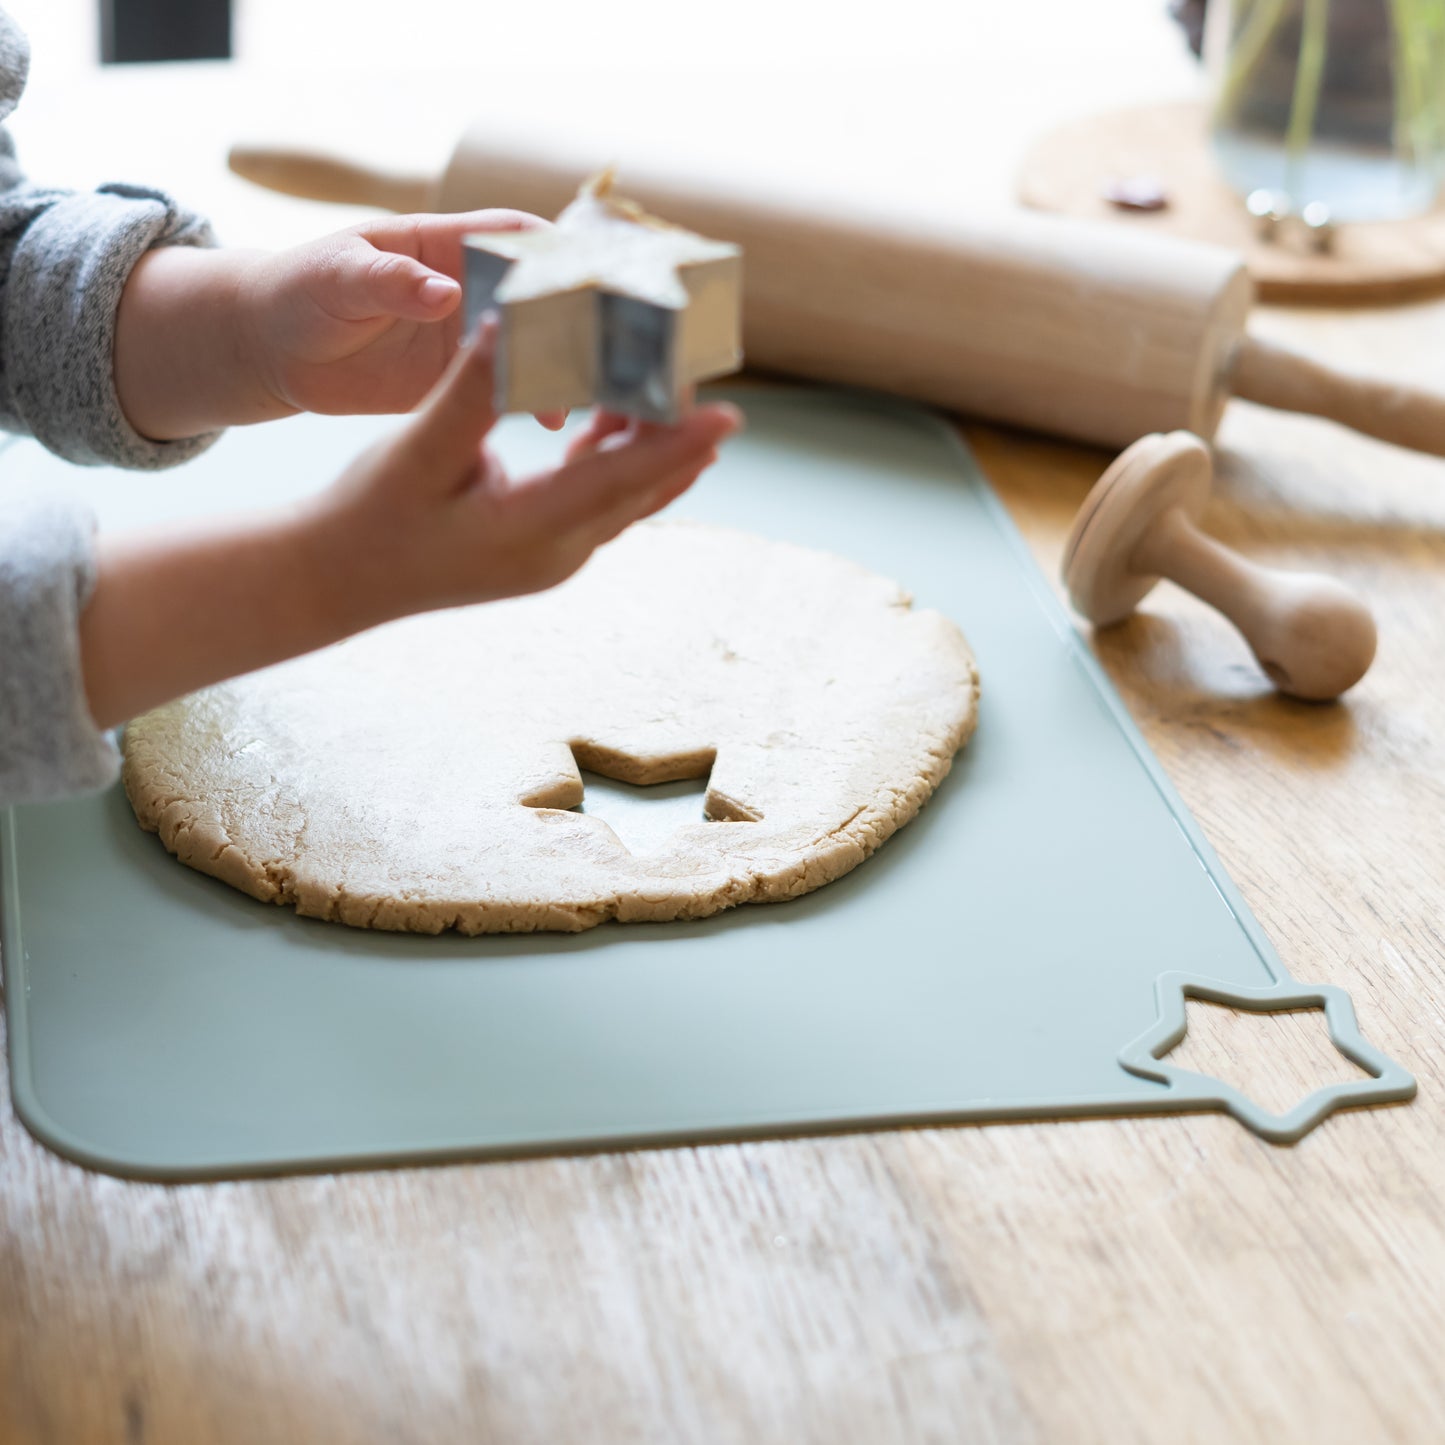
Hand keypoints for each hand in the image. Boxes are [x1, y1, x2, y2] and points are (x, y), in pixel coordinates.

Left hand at [113, 211, 564, 440]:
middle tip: (607, 350)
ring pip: (532, 346)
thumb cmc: (298, 292)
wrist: (274, 350)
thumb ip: (390, 283)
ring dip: (561, 366)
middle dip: (576, 318)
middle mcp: (468, 287)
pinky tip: (553, 424)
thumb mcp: (336, 279)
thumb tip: (445, 292)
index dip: (559, 251)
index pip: (518, 236)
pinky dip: (534, 403)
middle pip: (540, 295)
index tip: (596, 277)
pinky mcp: (460, 381)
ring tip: (585, 395)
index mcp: (444, 244)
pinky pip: (507, 388)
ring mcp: (468, 337)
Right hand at [312, 326, 741, 623]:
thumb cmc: (369, 515)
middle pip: (637, 488)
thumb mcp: (416, 450)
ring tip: (683, 390)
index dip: (677, 446)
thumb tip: (511, 327)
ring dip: (653, 448)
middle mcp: (556, 553)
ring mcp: (554, 557)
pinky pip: (599, 498)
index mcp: (528, 531)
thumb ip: (471, 392)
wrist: (338, 577)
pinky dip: (617, 457)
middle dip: (679, 438)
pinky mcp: (543, 547)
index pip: (619, 481)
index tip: (729, 418)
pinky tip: (625, 413)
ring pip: (624, 495)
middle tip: (714, 382)